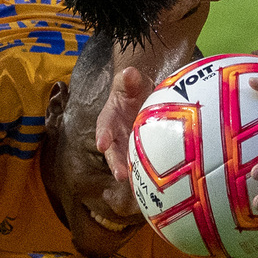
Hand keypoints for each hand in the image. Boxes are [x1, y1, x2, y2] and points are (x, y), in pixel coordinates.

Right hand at [96, 65, 152, 182]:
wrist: (142, 98)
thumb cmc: (134, 89)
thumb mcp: (131, 81)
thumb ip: (130, 79)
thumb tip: (129, 72)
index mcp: (109, 118)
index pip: (104, 127)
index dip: (103, 136)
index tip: (102, 144)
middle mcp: (115, 136)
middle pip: (113, 152)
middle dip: (116, 163)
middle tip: (121, 175)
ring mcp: (127, 146)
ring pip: (126, 162)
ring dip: (131, 173)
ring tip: (137, 185)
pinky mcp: (139, 153)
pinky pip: (141, 165)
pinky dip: (145, 174)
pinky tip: (155, 184)